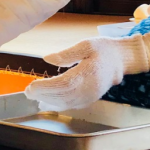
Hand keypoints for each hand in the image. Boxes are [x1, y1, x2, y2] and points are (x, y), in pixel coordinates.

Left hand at [23, 36, 149, 111]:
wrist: (121, 60)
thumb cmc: (103, 49)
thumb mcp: (86, 45)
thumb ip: (66, 54)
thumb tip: (47, 59)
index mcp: (89, 73)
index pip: (64, 84)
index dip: (46, 87)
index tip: (32, 86)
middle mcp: (90, 88)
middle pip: (63, 96)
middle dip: (43, 95)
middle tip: (28, 91)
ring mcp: (91, 96)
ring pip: (66, 103)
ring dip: (48, 101)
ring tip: (34, 95)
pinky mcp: (90, 99)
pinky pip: (72, 105)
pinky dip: (57, 104)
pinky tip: (46, 101)